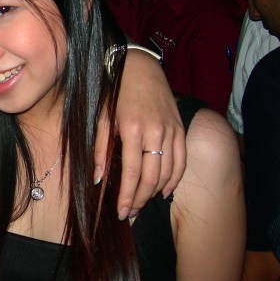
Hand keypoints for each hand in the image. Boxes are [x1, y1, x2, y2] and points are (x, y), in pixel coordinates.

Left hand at [95, 48, 185, 219]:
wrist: (139, 67)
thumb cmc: (114, 93)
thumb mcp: (101, 119)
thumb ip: (101, 150)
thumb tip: (98, 179)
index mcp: (131, 130)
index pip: (132, 173)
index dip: (127, 196)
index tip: (122, 212)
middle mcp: (155, 132)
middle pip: (151, 177)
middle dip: (141, 200)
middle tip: (131, 213)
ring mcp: (171, 130)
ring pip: (168, 172)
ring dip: (155, 192)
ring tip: (143, 204)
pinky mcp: (180, 128)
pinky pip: (181, 161)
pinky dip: (174, 179)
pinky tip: (163, 190)